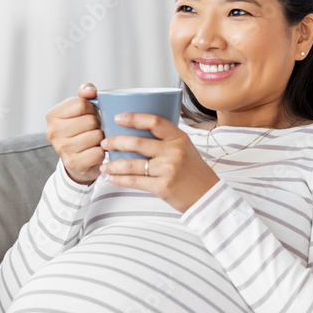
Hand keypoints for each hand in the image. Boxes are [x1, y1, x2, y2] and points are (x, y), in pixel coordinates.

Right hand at [45, 83, 103, 184]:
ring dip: (100, 138)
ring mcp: (62, 149)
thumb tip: (90, 91)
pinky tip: (95, 152)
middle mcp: (53, 132)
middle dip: (97, 124)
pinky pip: (98, 153)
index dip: (92, 108)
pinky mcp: (73, 163)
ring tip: (93, 141)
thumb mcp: (81, 109)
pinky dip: (101, 152)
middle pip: (90, 120)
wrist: (78, 161)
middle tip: (92, 130)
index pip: (82, 104)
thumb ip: (85, 94)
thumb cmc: (81, 129)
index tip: (88, 115)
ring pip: (96, 136)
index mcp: (52, 115)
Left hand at [99, 112, 220, 212]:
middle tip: (105, 142)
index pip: (154, 121)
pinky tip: (111, 178)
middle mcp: (174, 152)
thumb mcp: (185, 148)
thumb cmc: (193, 170)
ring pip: (132, 164)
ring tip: (104, 164)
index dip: (134, 118)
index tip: (118, 118)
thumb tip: (136, 130)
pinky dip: (120, 179)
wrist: (207, 195)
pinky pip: (135, 181)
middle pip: (137, 142)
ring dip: (113, 164)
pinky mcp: (163, 187)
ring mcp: (168, 170)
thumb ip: (165, 139)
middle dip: (116, 142)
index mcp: (179, 138)